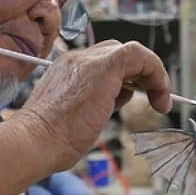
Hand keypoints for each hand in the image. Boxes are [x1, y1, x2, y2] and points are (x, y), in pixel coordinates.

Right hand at [14, 41, 170, 169]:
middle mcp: (76, 60)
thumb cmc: (49, 141)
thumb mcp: (79, 118)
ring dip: (152, 75)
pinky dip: (155, 71)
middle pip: (118, 52)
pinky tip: (160, 94)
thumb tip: (121, 97)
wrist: (34, 142)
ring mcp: (88, 61)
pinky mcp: (103, 68)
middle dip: (141, 73)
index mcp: (67, 70)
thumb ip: (99, 101)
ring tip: (161, 100)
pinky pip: (139, 56)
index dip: (126, 77)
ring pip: (131, 52)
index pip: (104, 61)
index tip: (137, 97)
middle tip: (154, 98)